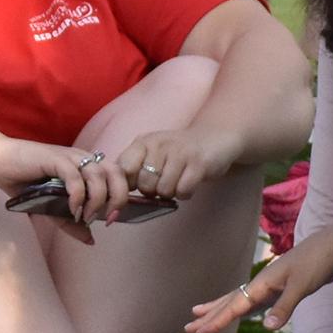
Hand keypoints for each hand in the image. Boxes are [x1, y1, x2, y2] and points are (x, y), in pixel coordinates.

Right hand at [0, 136, 131, 232]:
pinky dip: (77, 195)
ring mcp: (69, 157)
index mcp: (86, 166)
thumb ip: (70, 222)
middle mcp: (82, 158)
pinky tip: (71, 209)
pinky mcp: (54, 159)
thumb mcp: (51, 208)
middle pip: (116, 173)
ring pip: (98, 175)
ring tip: (85, 217)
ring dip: (96, 199)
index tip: (112, 219)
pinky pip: (74, 176)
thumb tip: (91, 240)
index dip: (123, 196)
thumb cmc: (23, 182)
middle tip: (108, 219)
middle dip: (118, 197)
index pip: (119, 175)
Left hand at [113, 123, 245, 210]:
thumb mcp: (152, 153)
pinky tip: (189, 182)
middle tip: (163, 182)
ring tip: (178, 180)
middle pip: (144, 184)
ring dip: (171, 193)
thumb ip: (134, 168)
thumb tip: (116, 192)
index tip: (137, 187)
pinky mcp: (198, 164)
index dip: (128, 185)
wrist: (215, 138)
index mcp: (143, 142)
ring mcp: (179, 153)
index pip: (123, 169)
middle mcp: (159, 144)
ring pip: (163, 190)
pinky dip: (186, 193)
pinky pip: (183, 191)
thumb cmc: (178, 152)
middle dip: (153, 191)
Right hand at [185, 219, 332, 332]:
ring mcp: (269, 284)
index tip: (198, 332)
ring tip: (198, 312)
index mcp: (263, 282)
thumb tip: (267, 328)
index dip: (216, 320)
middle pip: (229, 301)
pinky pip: (251, 299)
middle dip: (209, 315)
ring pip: (237, 298)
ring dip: (219, 308)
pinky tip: (237, 309)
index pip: (234, 306)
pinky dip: (239, 305)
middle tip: (188, 328)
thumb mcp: (303, 285)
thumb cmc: (319, 262)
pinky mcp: (279, 286)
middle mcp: (261, 283)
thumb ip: (285, 306)